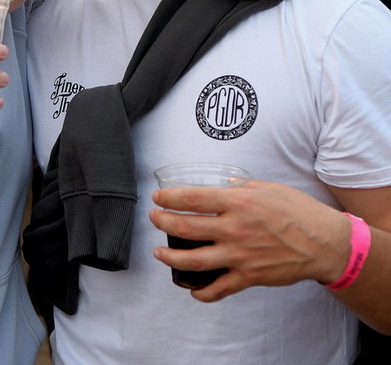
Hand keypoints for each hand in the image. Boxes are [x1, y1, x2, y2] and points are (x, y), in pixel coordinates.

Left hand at [149, 180, 350, 301]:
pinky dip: (203, 292)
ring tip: (159, 253)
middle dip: (162, 222)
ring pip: (194, 260)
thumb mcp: (267, 187)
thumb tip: (222, 186)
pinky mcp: (249, 276)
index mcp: (237, 202)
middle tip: (154, 218)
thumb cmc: (298, 211)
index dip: (170, 198)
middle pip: (185, 227)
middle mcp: (234, 229)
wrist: (324, 243)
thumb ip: (241, 186)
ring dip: (171, 257)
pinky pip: (220, 288)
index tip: (158, 197)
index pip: (193, 198)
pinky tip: (192, 289)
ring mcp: (240, 255)